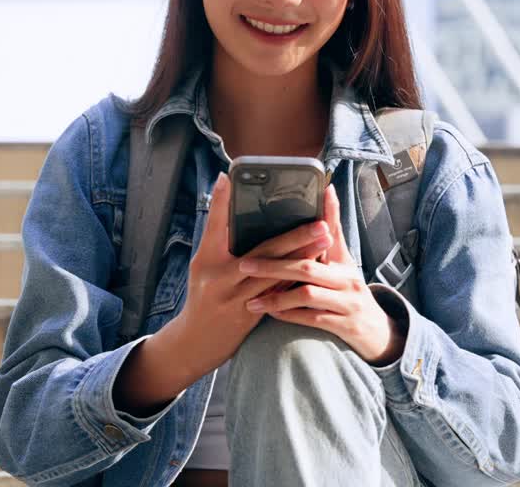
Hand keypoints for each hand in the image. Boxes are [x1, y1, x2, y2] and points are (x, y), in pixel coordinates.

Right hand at [170, 173, 333, 374]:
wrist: (194, 342)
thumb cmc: (202, 295)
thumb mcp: (202, 265)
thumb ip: (217, 240)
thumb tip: (226, 203)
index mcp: (207, 260)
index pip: (214, 225)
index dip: (222, 201)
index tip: (229, 177)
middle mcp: (221, 277)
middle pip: (262, 253)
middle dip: (294, 236)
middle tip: (320, 222)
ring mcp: (236, 298)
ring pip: (276, 275)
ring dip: (303, 257)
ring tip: (325, 242)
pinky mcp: (249, 316)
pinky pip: (277, 295)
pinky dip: (296, 280)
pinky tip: (316, 269)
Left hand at [236, 183, 407, 365]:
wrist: (376, 331)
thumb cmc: (350, 292)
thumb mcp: (343, 264)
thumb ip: (331, 234)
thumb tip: (326, 193)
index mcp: (344, 262)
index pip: (330, 234)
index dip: (321, 215)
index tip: (312, 196)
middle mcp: (348, 280)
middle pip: (308, 268)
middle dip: (274, 266)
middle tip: (245, 265)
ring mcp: (347, 303)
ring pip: (307, 295)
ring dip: (277, 296)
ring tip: (251, 299)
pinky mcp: (343, 325)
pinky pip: (312, 319)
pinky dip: (290, 315)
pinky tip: (272, 313)